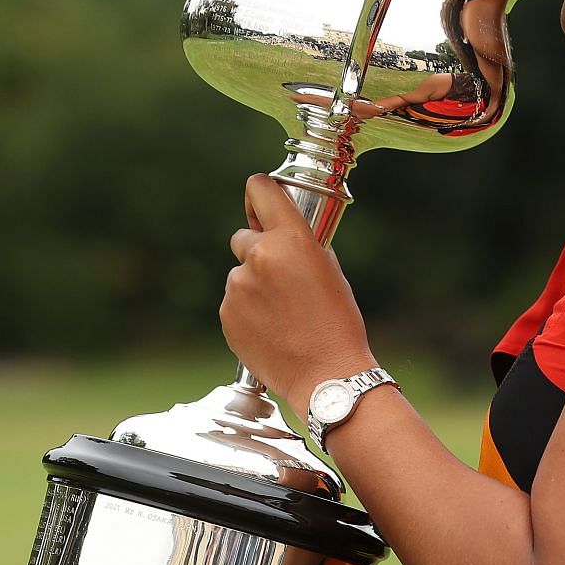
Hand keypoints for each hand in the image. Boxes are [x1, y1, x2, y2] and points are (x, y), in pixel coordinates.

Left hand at [222, 174, 376, 410]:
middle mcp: (258, 257)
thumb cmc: (338, 324)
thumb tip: (284, 238)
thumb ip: (301, 247)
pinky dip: (247, 311)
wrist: (325, 375)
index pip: (260, 189)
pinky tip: (272, 329)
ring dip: (254, 286)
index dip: (259, 193)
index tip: (260, 202)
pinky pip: (234, 302)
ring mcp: (238, 287)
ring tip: (282, 315)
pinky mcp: (226, 315)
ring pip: (240, 274)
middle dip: (258, 251)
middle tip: (283, 279)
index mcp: (290, 240)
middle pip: (243, 238)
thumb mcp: (330, 271)